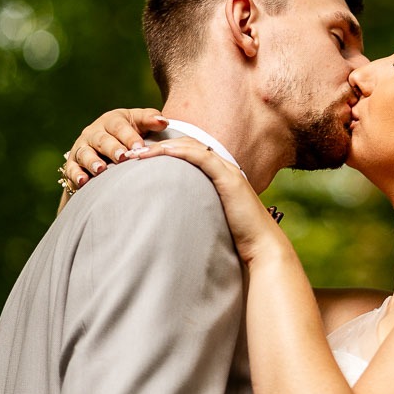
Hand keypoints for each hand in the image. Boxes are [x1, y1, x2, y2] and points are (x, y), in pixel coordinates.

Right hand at [60, 107, 167, 193]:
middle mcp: (94, 132)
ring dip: (92, 161)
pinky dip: (76, 175)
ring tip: (101, 169)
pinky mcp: (73, 163)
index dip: (129, 136)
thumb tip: (163, 121)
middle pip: (102, 139)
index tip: (140, 147)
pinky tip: (83, 182)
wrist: (106, 146)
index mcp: (111, 121)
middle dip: (112, 148)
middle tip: (122, 157)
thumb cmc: (128, 133)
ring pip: (85, 153)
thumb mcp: (138, 123)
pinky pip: (72, 169)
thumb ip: (150, 120)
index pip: (119, 126)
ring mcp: (82, 148)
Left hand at [127, 136, 288, 267]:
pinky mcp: (228, 178)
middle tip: (131, 152)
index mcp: (220, 176)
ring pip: (191, 147)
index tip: (139, 158)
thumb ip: (195, 214)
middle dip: (157, 146)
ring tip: (137, 152)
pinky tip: (160, 152)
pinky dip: (179, 152)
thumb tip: (170, 222)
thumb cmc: (237, 240)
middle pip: (187, 146)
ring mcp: (228, 171)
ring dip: (161, 147)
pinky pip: (201, 157)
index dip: (163, 152)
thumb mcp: (210, 221)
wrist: (262, 248)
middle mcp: (224, 168)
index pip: (188, 154)